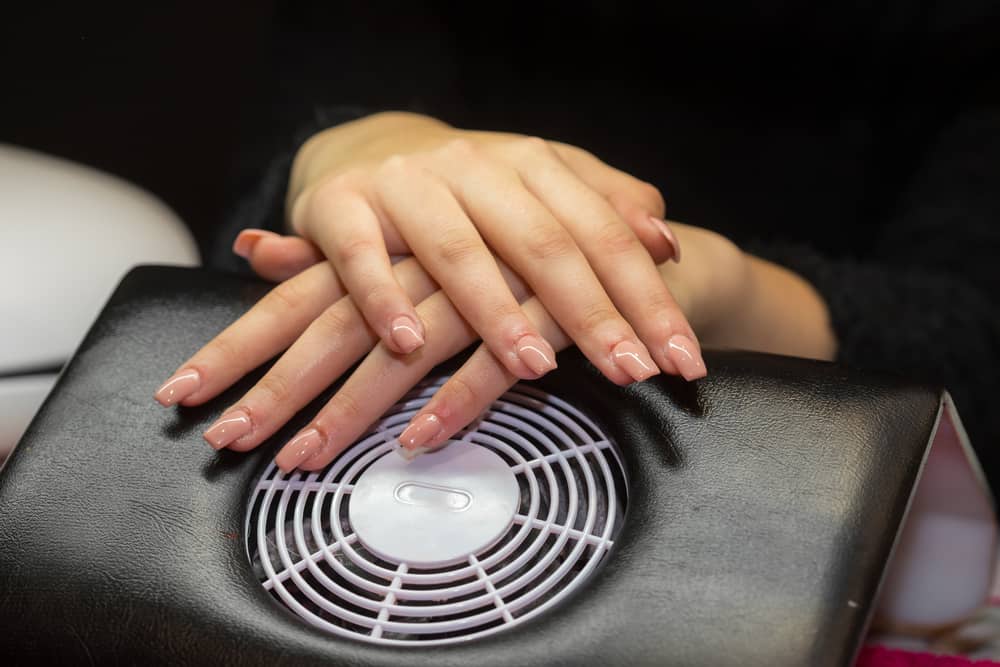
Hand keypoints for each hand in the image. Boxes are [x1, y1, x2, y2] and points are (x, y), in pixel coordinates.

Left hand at [154, 223, 730, 470]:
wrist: (615, 229)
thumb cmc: (498, 240)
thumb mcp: (417, 236)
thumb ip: (334, 251)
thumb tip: (251, 250)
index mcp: (387, 235)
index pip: (299, 296)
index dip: (241, 343)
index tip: (183, 391)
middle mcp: (421, 254)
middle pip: (334, 326)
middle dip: (276, 387)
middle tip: (224, 440)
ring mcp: (479, 282)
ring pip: (402, 351)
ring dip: (349, 410)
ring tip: (299, 460)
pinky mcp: (537, 312)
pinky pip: (489, 363)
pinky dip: (454, 402)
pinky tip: (416, 443)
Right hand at [274, 111, 703, 384]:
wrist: (369, 148)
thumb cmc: (472, 189)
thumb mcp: (543, 188)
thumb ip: (606, 207)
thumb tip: (666, 243)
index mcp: (534, 164)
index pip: (605, 235)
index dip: (647, 299)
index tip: (681, 361)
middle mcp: (476, 168)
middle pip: (543, 244)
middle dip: (592, 314)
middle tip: (631, 373)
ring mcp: (408, 184)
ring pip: (458, 250)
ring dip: (495, 312)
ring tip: (536, 365)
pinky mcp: (341, 206)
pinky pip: (360, 255)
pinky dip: (381, 298)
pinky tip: (407, 343)